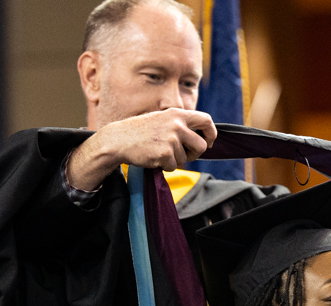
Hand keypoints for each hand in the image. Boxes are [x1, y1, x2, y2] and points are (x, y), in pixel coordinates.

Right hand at [66, 108, 217, 189]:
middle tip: (182, 155)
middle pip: (201, 146)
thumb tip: (202, 140)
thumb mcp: (162, 120)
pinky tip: (153, 157)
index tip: (210, 142)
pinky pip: (173, 166)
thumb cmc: (141, 132)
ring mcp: (171, 138)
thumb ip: (180, 126)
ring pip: (186, 159)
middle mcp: (177, 124)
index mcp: (177, 114)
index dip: (211, 133)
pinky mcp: (165, 153)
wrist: (118, 139)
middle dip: (194, 154)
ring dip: (175, 160)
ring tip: (159, 152)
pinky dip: (165, 166)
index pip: (206, 120)